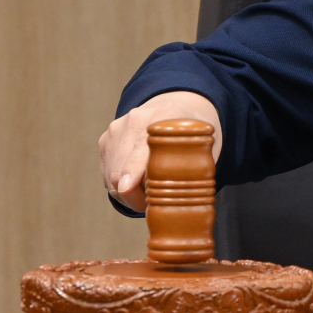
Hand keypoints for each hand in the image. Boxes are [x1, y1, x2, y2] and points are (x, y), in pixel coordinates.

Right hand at [98, 91, 221, 212]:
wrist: (177, 106)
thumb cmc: (195, 133)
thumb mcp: (206, 145)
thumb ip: (196, 167)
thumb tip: (183, 201)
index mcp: (165, 115)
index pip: (143, 146)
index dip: (133, 169)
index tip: (128, 187)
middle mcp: (136, 119)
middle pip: (122, 167)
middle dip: (134, 195)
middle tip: (153, 206)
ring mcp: (117, 128)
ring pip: (111, 175)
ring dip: (127, 194)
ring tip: (150, 195)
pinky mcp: (106, 140)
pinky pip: (107, 174)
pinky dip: (120, 186)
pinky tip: (140, 185)